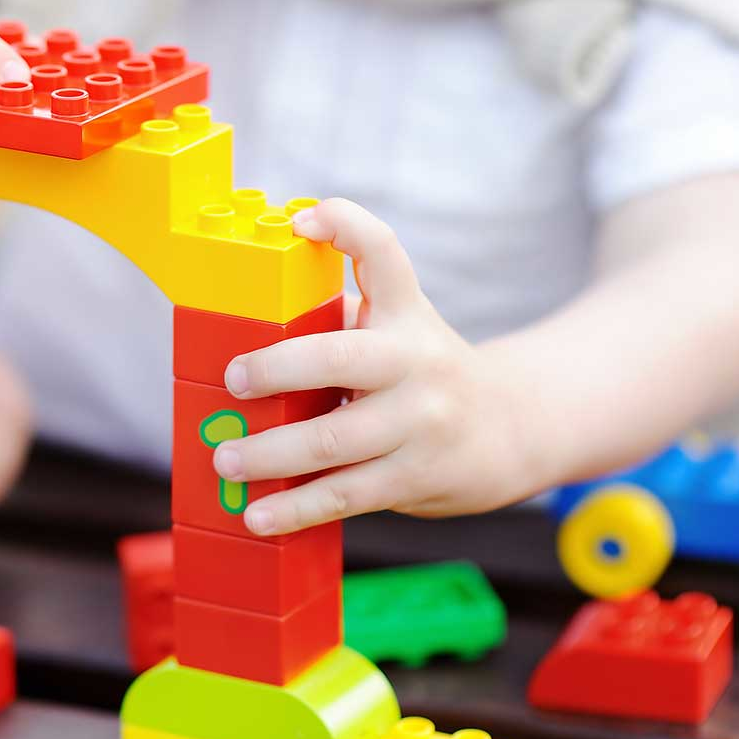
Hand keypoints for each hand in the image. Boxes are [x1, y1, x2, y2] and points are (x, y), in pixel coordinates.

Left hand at [211, 199, 533, 535]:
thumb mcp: (399, 329)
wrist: (513, 431)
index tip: (303, 220)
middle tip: (231, 381)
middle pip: (338, 357)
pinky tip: (259, 518)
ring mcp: (419, 423)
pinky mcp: (415, 476)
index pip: (383, 254)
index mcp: (405, 313)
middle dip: (275, 369)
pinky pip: (345, 494)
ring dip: (270, 454)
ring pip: (333, 440)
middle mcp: (416, 362)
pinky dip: (296, 509)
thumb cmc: (425, 374)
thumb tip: (245, 321)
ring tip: (225, 461)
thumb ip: (340, 319)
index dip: (346, 228)